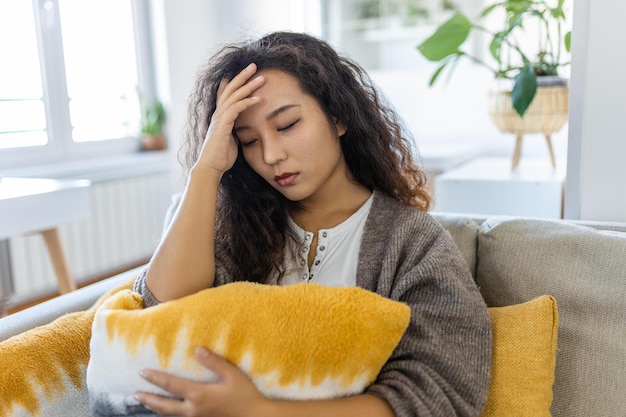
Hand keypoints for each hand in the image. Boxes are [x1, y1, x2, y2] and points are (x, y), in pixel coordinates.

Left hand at [135, 347, 270, 416]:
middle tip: (136, 393)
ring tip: (145, 402)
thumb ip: (214, 362)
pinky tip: (168, 412)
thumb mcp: (232, 375)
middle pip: (164, 405)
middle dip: (148, 398)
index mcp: (199, 395)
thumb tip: (197, 350)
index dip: (155, 378)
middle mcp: (193, 409)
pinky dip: (168, 416)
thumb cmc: (245, 395)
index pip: (171, 385)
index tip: (142, 372)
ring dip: (155, 408)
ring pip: (169, 415)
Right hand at [194, 63, 264, 174]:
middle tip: (254, 65)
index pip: (225, 94)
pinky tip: (258, 99)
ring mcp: (219, 119)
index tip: (244, 72)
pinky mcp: (222, 126)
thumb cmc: (222, 156)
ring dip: (248, 86)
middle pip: (230, 89)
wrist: (211, 168)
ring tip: (262, 78)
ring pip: (233, 96)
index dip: (233, 82)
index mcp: (220, 117)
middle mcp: (218, 114)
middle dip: (242, 76)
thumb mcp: (232, 139)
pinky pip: (235, 109)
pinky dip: (247, 102)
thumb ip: (236, 129)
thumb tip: (244, 128)